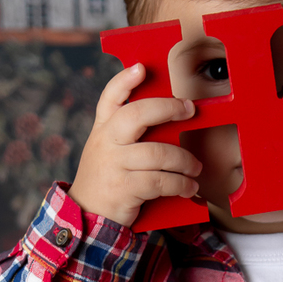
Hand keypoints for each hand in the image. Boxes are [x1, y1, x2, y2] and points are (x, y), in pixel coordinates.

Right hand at [69, 64, 201, 227]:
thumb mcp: (107, 148)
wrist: (87, 213)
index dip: (125, 80)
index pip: (110, 97)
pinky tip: (189, 186)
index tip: (141, 68)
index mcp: (103, 129)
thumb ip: (126, 131)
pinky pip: (160, 182)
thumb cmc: (106, 176)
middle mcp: (107, 142)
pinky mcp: (125, 188)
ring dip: (184, 160)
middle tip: (189, 110)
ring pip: (158, 154)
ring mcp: (114, 165)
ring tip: (195, 166)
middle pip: (137, 115)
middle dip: (168, 109)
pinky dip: (180, 184)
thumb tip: (165, 114)